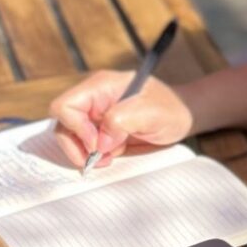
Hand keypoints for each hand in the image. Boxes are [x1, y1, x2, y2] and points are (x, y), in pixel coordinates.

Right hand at [48, 70, 192, 170]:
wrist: (182, 116)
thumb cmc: (171, 108)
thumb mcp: (151, 112)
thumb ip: (121, 121)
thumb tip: (99, 142)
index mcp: (100, 86)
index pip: (66, 105)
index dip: (75, 128)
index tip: (97, 144)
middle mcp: (93, 99)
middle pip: (63, 124)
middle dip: (76, 146)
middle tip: (96, 160)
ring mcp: (95, 115)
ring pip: (70, 137)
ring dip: (83, 153)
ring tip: (105, 159)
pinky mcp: (100, 130)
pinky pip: (84, 145)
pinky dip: (93, 155)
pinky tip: (110, 156)